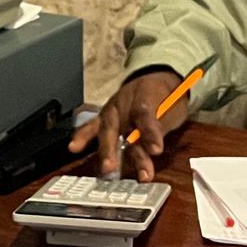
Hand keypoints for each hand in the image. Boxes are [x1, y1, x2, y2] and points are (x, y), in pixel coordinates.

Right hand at [69, 69, 184, 182]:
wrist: (154, 78)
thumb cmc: (165, 98)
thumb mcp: (173, 109)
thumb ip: (161, 128)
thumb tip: (153, 150)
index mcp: (147, 96)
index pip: (146, 114)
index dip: (150, 132)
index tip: (156, 150)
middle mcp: (126, 102)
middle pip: (124, 127)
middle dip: (128, 149)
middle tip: (132, 168)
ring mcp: (113, 109)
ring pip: (108, 130)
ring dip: (107, 150)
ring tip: (106, 168)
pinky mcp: (104, 117)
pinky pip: (92, 126)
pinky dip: (83, 137)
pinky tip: (73, 147)